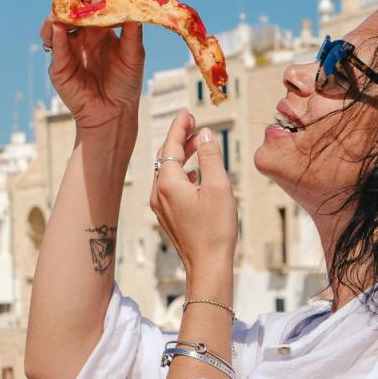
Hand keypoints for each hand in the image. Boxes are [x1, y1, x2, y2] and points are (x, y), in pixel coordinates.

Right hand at [40, 0, 144, 137]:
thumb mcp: (134, 55)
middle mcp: (79, 34)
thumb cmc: (125, 83)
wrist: (115, 112)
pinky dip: (55, 37)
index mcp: (97, 27)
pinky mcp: (58, 66)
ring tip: (63, 14)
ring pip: (52, 24)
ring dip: (56, 15)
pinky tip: (59, 30)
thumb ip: (133, 32)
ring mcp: (66, 49)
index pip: (86, 3)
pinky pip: (54, 48)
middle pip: (65, 8)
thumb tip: (134, 8)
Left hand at [148, 110, 236, 278]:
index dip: (179, 126)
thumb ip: (211, 156)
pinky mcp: (167, 216)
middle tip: (193, 123)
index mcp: (168, 183)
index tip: (187, 112)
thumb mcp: (218, 186)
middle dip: (180, 138)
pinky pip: (170, 186)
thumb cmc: (215, 229)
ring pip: (168, 171)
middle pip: (166, 157)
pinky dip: (182, 173)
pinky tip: (195, 174)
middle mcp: (158, 193)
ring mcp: (160, 206)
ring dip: (182, 156)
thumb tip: (205, 134)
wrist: (207, 266)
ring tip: (199, 144)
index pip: (170, 145)